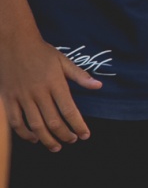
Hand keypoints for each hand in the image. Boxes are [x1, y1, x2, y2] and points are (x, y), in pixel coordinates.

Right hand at [0, 33, 97, 150]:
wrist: (13, 41)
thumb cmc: (41, 52)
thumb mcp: (63, 61)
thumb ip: (80, 76)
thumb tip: (99, 86)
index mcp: (54, 83)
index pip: (69, 110)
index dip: (78, 125)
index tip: (85, 135)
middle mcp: (38, 91)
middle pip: (53, 121)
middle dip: (65, 135)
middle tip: (72, 140)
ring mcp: (21, 95)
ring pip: (34, 124)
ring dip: (47, 139)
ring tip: (56, 146)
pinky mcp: (8, 97)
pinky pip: (14, 120)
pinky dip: (23, 133)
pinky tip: (33, 138)